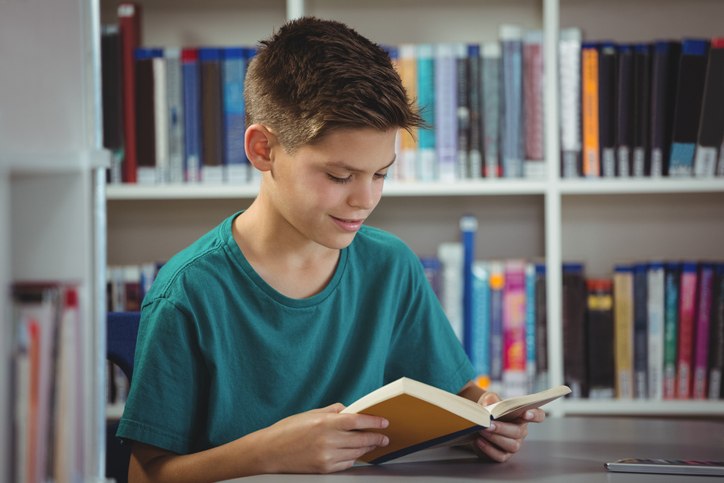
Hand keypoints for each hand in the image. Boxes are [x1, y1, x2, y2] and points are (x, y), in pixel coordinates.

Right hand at [260, 403, 388, 473]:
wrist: (269, 452)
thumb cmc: (287, 430)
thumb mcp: (310, 414)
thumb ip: (332, 411)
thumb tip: (349, 410)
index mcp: (325, 422)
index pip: (357, 421)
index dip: (374, 421)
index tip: (383, 422)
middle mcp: (328, 440)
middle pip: (361, 439)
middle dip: (375, 438)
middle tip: (383, 436)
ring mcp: (326, 456)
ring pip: (356, 453)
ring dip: (367, 449)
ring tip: (372, 444)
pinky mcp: (324, 469)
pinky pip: (346, 464)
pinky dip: (354, 459)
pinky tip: (356, 454)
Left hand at [472, 392, 544, 462]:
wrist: (478, 424)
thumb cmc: (488, 411)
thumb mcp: (488, 400)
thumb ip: (490, 398)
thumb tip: (490, 403)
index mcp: (521, 416)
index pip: (538, 415)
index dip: (535, 415)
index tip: (526, 413)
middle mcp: (521, 431)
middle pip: (518, 432)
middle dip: (502, 428)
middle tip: (488, 424)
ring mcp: (514, 444)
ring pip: (511, 445)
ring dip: (495, 438)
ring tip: (482, 430)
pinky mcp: (504, 454)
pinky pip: (500, 456)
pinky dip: (489, 449)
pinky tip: (479, 440)